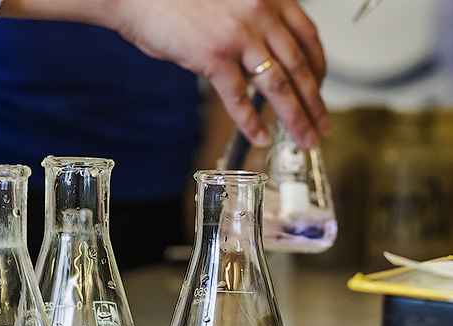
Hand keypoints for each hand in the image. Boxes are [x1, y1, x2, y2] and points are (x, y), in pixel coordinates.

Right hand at [111, 0, 328, 147]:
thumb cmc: (177, 1)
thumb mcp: (230, 2)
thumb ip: (252, 24)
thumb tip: (260, 60)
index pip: (308, 38)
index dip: (320, 69)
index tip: (320, 89)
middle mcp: (261, 13)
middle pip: (300, 67)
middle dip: (315, 102)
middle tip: (322, 126)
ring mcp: (239, 35)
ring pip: (279, 85)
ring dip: (295, 117)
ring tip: (303, 138)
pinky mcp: (214, 56)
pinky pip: (239, 97)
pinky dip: (251, 122)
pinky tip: (259, 137)